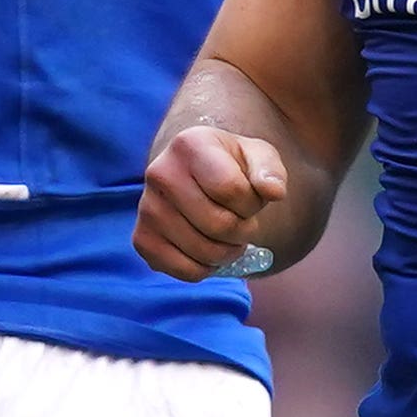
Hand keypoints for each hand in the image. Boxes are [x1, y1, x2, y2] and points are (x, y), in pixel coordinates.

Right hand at [138, 121, 290, 278]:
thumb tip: (273, 192)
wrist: (198, 177)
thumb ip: (271, 172)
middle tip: (242, 222)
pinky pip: (184, 271)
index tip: (251, 197)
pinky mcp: (142, 239)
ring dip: (228, 252)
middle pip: (219, 225)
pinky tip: (208, 250)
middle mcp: (159, 173)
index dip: (252, 203)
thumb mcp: (259, 158)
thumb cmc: (233, 167)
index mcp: (189, 145)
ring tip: (228, 235)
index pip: (232, 190)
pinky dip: (206, 269)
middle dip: (243, 230)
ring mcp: (147, 208)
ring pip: (204, 252)